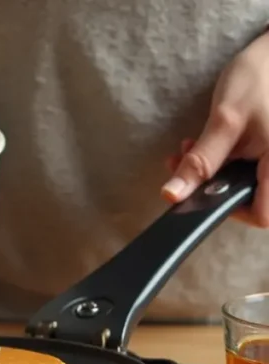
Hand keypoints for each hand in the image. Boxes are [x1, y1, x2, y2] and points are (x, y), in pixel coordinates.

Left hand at [162, 34, 268, 226]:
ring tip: (188, 149)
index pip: (262, 214)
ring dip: (211, 171)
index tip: (203, 193)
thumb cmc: (258, 80)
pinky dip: (220, 159)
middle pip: (249, 197)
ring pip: (242, 181)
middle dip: (211, 184)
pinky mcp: (265, 150)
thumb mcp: (225, 121)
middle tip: (183, 163)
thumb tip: (173, 196)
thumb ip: (201, 162)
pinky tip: (202, 144)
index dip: (232, 211)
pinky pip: (244, 165)